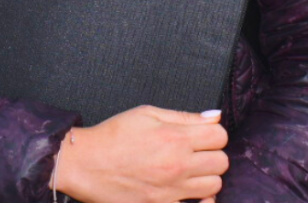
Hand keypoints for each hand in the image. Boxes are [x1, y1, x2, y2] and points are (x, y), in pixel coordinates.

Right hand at [54, 105, 227, 202]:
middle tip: (196, 151)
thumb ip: (184, 116)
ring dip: (207, 177)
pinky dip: (199, 201)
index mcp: (175, 137)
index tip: (202, 134)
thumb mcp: (147, 114)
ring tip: (191, 171)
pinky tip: (188, 192)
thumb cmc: (114, 135)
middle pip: (222, 162)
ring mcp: (172, 191)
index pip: (220, 135)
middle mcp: (178, 165)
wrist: (86, 164)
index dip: (213, 132)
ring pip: (215, 186)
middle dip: (212, 154)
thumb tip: (214, 115)